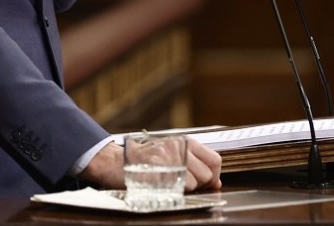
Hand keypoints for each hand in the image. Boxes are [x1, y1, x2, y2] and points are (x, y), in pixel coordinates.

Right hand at [77, 138, 222, 192]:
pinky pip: (182, 187)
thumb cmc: (144, 159)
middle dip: (200, 184)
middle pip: (207, 174)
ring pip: (196, 182)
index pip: (215, 160)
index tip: (208, 182)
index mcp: (184, 141)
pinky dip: (177, 191)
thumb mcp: (171, 152)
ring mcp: (170, 160)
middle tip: (183, 183)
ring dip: (188, 188)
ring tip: (171, 182)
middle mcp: (180, 148)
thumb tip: (216, 182)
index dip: (214, 175)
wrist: (117, 162)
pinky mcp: (161, 171)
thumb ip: (194, 163)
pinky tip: (164, 185)